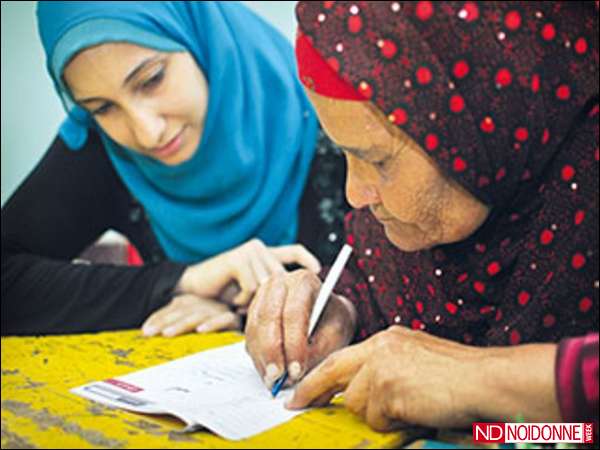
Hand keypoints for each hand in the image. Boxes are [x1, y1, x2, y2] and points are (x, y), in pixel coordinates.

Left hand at [142, 294, 239, 336]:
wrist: (256, 326)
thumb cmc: (222, 335)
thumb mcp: (199, 329)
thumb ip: (182, 328)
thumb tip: (152, 334)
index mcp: (197, 304)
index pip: (175, 306)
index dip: (159, 317)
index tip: (145, 330)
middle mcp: (208, 305)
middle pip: (184, 309)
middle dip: (165, 320)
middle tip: (150, 333)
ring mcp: (222, 311)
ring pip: (200, 314)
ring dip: (183, 324)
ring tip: (168, 334)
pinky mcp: (236, 320)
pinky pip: (224, 320)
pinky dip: (212, 324)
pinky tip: (201, 331)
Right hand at [177, 239, 320, 306]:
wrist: (193, 289)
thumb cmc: (223, 293)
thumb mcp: (251, 291)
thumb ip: (270, 291)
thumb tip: (295, 301)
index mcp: (265, 255)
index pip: (292, 251)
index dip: (307, 259)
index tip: (319, 270)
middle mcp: (259, 249)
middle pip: (281, 278)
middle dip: (273, 298)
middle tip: (254, 310)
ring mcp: (249, 251)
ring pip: (267, 285)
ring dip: (254, 301)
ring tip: (239, 303)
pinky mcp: (238, 258)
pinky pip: (252, 286)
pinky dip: (243, 299)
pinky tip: (232, 299)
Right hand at [244, 269, 357, 388]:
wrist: (326, 315)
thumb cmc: (333, 322)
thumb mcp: (336, 334)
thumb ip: (319, 351)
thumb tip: (294, 373)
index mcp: (303, 281)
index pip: (294, 312)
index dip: (294, 343)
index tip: (297, 370)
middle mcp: (278, 285)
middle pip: (268, 318)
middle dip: (272, 352)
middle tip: (279, 378)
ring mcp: (261, 298)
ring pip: (254, 330)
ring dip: (263, 358)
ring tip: (275, 381)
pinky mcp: (252, 315)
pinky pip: (249, 338)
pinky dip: (258, 359)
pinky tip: (270, 373)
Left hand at [287, 326, 559, 430]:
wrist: (484, 379)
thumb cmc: (458, 374)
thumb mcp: (415, 358)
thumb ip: (385, 367)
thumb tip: (358, 390)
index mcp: (387, 338)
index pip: (342, 356)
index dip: (319, 375)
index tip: (301, 388)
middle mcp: (380, 347)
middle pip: (334, 372)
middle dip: (313, 390)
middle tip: (296, 403)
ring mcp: (382, 368)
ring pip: (356, 402)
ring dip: (377, 413)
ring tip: (408, 406)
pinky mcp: (387, 390)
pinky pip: (377, 418)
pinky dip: (393, 422)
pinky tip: (415, 411)